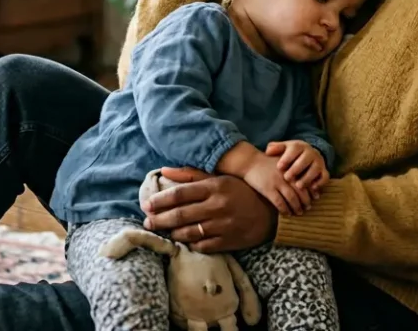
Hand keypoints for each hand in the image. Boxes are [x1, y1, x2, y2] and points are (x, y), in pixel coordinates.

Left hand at [140, 167, 277, 253]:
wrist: (271, 213)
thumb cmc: (241, 191)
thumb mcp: (219, 178)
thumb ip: (190, 175)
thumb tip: (164, 171)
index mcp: (214, 187)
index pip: (180, 194)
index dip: (160, 200)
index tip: (147, 204)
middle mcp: (217, 206)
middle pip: (180, 215)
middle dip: (160, 220)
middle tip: (147, 222)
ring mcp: (223, 225)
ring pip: (189, 232)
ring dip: (172, 233)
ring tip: (163, 231)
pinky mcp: (229, 241)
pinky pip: (202, 246)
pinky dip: (190, 244)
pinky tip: (183, 241)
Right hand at [243, 154, 311, 215]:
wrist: (250, 161)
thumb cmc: (266, 162)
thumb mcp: (282, 161)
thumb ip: (292, 168)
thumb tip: (303, 181)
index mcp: (291, 168)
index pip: (306, 181)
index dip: (312, 191)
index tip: (316, 197)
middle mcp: (286, 175)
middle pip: (301, 191)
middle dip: (306, 201)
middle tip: (309, 207)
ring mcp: (277, 183)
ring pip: (292, 198)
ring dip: (297, 207)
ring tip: (299, 212)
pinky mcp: (268, 189)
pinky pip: (279, 203)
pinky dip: (285, 209)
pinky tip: (286, 213)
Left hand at [266, 141, 328, 196]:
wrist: (309, 154)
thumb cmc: (291, 154)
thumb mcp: (283, 149)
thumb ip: (275, 149)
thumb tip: (268, 151)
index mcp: (299, 146)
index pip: (294, 150)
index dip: (287, 158)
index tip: (279, 167)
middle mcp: (311, 153)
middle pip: (305, 160)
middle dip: (296, 169)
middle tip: (287, 178)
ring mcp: (319, 162)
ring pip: (315, 169)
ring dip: (307, 178)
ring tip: (298, 186)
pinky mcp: (324, 171)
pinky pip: (325, 177)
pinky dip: (320, 183)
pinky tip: (313, 189)